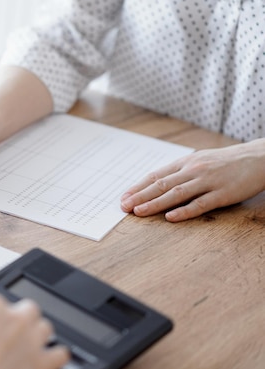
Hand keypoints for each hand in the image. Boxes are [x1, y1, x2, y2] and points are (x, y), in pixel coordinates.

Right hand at [0, 293, 69, 368]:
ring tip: (24, 350)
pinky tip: (44, 364)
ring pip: (45, 328)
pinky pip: (60, 353)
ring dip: (37, 337)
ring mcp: (32, 341)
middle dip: (19, 321)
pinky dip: (54, 358)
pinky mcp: (45, 364)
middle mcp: (14, 319)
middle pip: (27, 310)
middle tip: (5, 338)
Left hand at [120, 139, 264, 221]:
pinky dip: (184, 211)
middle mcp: (193, 170)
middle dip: (140, 196)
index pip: (156, 175)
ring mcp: (208, 181)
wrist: (258, 158)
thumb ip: (180, 172)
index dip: (138, 187)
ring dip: (155, 204)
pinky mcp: (223, 194)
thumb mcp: (199, 161)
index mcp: (185, 163)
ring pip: (176, 194)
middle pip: (162, 184)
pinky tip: (170, 217)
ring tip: (139, 212)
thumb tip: (156, 184)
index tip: (124, 197)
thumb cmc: (225, 162)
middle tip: (124, 206)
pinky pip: (201, 204)